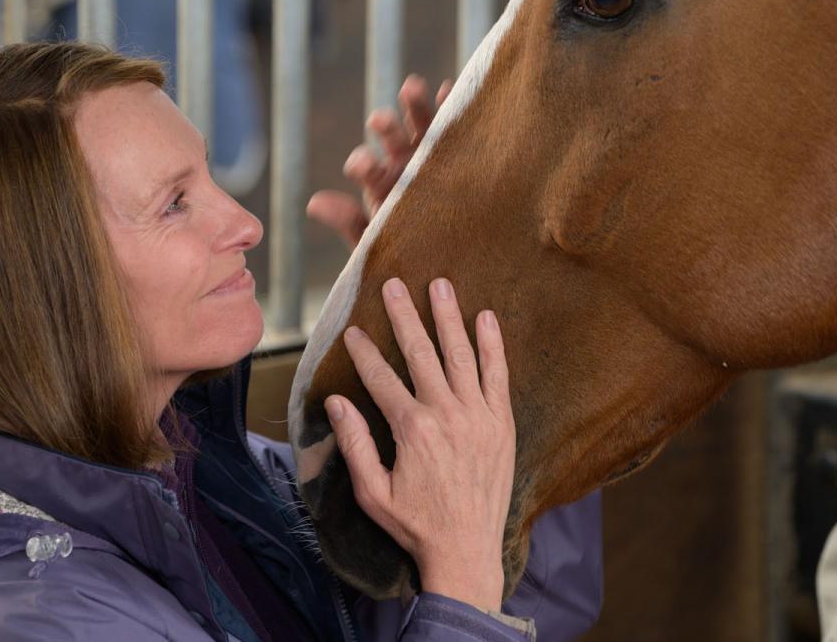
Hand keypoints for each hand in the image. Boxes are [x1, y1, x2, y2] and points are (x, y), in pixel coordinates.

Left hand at [307, 75, 452, 248]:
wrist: (453, 261)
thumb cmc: (410, 253)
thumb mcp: (377, 242)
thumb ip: (348, 222)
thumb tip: (313, 202)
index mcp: (381, 183)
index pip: (366, 167)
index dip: (362, 163)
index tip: (362, 165)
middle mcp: (404, 162)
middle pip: (391, 137)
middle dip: (385, 126)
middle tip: (378, 120)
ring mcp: (432, 152)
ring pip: (421, 122)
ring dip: (414, 103)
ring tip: (410, 87)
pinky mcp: (459, 149)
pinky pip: (455, 124)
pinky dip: (450, 105)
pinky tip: (449, 90)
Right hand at [323, 277, 514, 612]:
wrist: (467, 553)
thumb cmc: (415, 525)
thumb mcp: (372, 492)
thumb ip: (354, 444)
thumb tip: (335, 402)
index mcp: (412, 429)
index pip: (382, 378)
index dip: (364, 352)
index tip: (352, 329)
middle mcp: (446, 414)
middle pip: (421, 354)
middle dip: (405, 316)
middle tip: (393, 284)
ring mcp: (478, 416)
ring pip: (460, 355)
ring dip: (448, 317)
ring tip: (440, 285)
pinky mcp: (501, 423)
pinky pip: (498, 375)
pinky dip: (492, 345)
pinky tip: (486, 318)